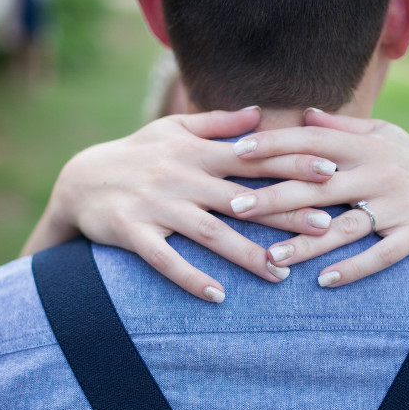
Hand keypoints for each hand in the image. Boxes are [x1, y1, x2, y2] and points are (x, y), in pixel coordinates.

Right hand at [21, 107, 340, 301]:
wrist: (78, 180)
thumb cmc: (136, 154)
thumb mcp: (172, 129)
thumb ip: (217, 124)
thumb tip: (259, 113)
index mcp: (196, 152)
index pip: (253, 157)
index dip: (292, 164)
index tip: (330, 172)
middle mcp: (181, 177)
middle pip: (241, 198)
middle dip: (284, 212)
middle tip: (325, 228)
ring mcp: (157, 206)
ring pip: (210, 232)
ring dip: (247, 254)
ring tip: (281, 275)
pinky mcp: (134, 232)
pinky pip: (165, 260)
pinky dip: (190, 278)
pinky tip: (218, 296)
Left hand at [228, 109, 408, 286]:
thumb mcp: (382, 136)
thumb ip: (341, 129)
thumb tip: (304, 114)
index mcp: (364, 146)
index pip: (312, 142)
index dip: (275, 145)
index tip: (237, 153)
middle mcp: (378, 173)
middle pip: (319, 185)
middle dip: (276, 196)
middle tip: (237, 208)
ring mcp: (397, 205)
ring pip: (346, 225)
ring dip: (308, 242)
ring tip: (272, 256)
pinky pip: (381, 255)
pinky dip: (354, 268)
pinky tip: (324, 281)